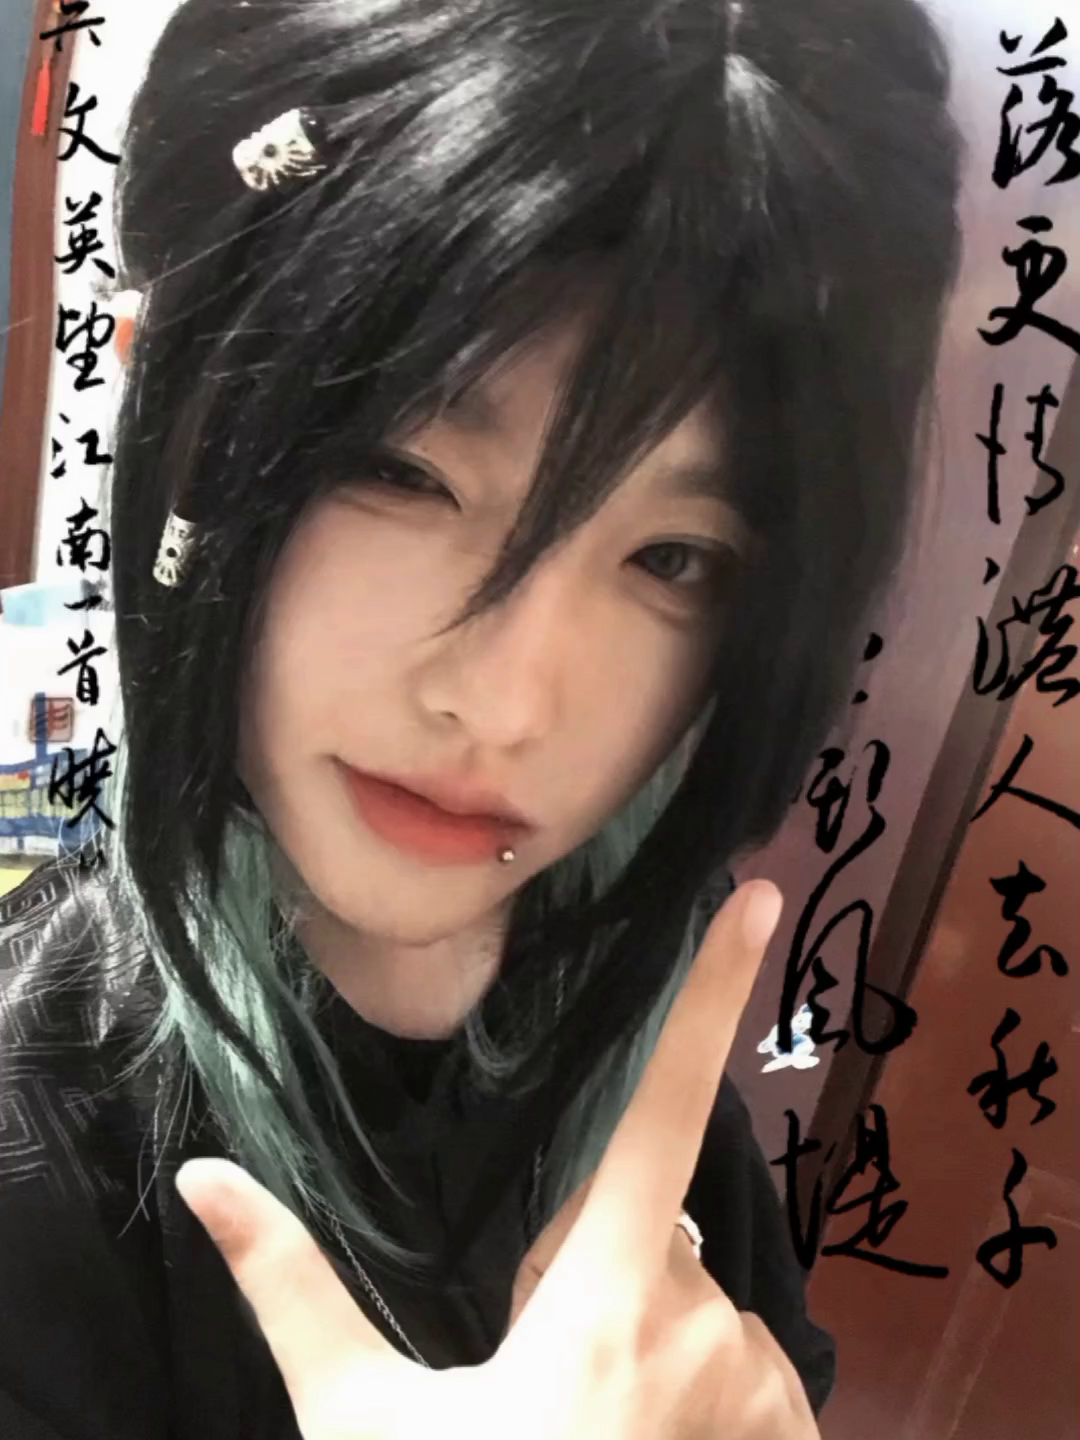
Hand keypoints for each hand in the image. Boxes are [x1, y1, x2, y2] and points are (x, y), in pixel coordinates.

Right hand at [176, 880, 816, 1439]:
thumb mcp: (360, 1422)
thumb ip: (292, 1286)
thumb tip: (204, 1176)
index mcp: (600, 1300)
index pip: (661, 1111)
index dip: (707, 996)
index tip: (757, 897)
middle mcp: (702, 1329)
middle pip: (652, 1232)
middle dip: (599, 1268)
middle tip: (537, 1372)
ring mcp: (758, 1394)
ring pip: (700, 1307)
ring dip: (651, 1338)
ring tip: (588, 1431)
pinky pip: (747, 1373)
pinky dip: (703, 1391)